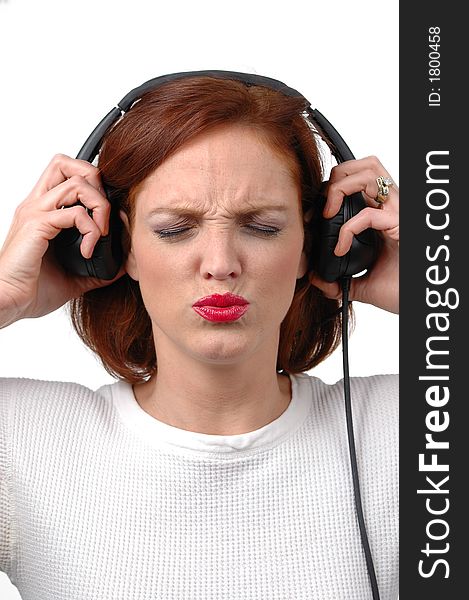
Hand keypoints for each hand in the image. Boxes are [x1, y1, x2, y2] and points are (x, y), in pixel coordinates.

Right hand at [0, 154, 124, 327]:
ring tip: (101, 234)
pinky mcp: (37, 225)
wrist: (7, 302)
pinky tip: (89, 250)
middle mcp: (37, 205)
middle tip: (103, 215)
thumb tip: (122, 266)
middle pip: (67, 163)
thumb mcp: (73, 277)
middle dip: (96, 182)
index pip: (66, 174)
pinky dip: (91, 229)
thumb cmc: (31, 289)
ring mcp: (35, 212)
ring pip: (77, 182)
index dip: (93, 185)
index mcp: (43, 211)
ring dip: (99, 206)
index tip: (105, 217)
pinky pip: (75, 213)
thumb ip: (97, 267)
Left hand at [309, 156, 398, 313]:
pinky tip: (340, 248)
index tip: (313, 215)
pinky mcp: (400, 225)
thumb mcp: (363, 284)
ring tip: (327, 214)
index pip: (360, 180)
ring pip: (370, 174)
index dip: (334, 188)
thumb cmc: (399, 291)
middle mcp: (392, 208)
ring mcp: (398, 213)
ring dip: (341, 188)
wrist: (414, 302)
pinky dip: (347, 228)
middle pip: (366, 165)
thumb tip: (318, 280)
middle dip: (338, 176)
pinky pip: (368, 214)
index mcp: (383, 215)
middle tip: (324, 206)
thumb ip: (340, 280)